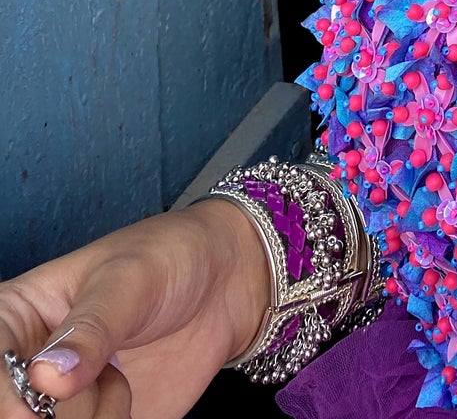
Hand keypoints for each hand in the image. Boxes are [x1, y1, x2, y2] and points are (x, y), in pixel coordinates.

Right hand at [0, 199, 269, 418]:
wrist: (228, 284)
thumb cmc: (168, 260)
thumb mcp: (129, 281)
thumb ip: (90, 330)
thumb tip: (46, 377)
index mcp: (14, 318)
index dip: (4, 395)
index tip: (37, 405)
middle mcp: (24, 368)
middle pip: (12, 414)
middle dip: (54, 414)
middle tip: (100, 379)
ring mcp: (56, 404)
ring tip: (118, 378)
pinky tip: (128, 396)